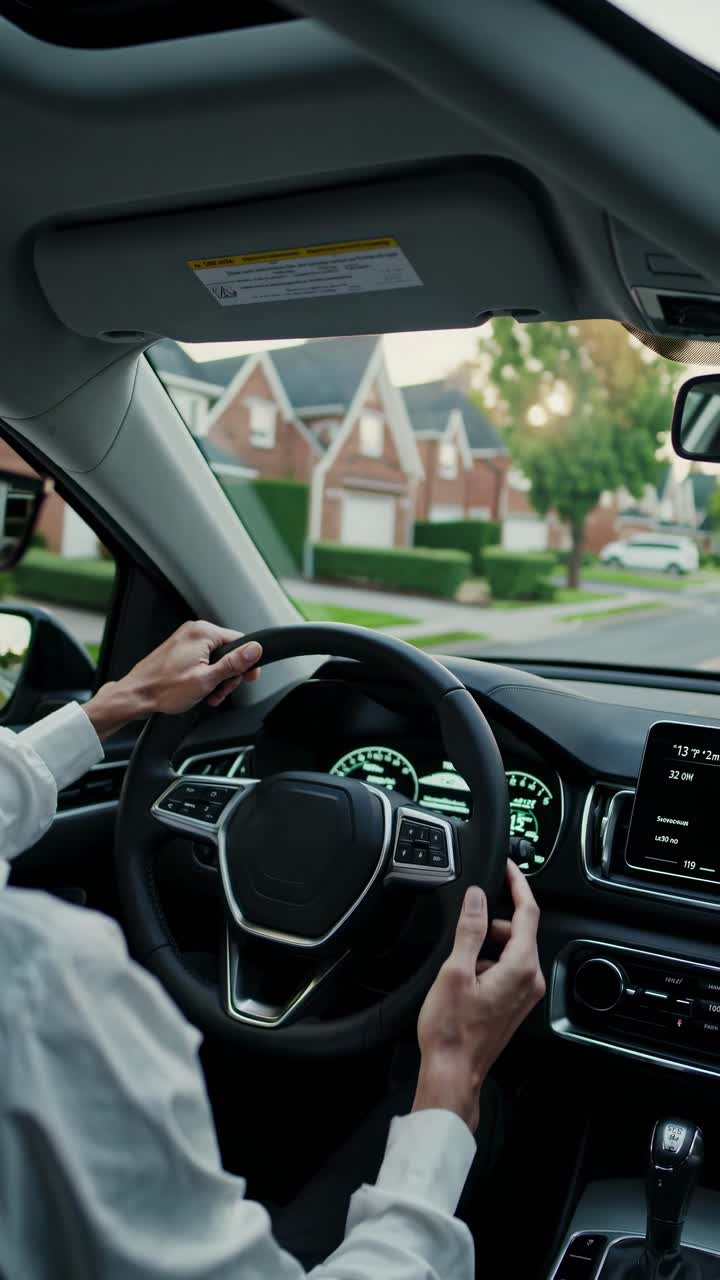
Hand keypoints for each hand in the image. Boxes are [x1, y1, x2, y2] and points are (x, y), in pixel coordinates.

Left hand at [83, 622, 262, 739]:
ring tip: (209, 694)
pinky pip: (203, 659)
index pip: (239, 641)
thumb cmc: (164, 689)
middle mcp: (194, 631)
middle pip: (228, 651)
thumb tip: (255, 650)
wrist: (136, 695)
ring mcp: (185, 640)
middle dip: (228, 675)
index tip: (247, 678)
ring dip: (217, 678)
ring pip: (216, 658)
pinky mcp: (180, 649)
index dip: (246, 663)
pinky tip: (201, 689)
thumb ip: (233, 663)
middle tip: (220, 692)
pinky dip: (206, 674)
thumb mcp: (206, 679)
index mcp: (202, 633)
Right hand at [412, 861, 544, 1131]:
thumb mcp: (455, 971)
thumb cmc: (452, 1031)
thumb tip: (477, 897)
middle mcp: (530, 980)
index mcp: (521, 968)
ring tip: (457, 967)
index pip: (528, 912)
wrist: (452, 1072)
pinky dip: (486, 964)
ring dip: (485, 947)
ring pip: (509, 951)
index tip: (507, 868)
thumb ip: (470, 929)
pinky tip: (463, 981)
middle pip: (517, 932)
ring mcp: (524, 994)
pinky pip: (506, 970)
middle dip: (491, 923)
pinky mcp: (514, 1004)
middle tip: (463, 930)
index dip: (517, 885)